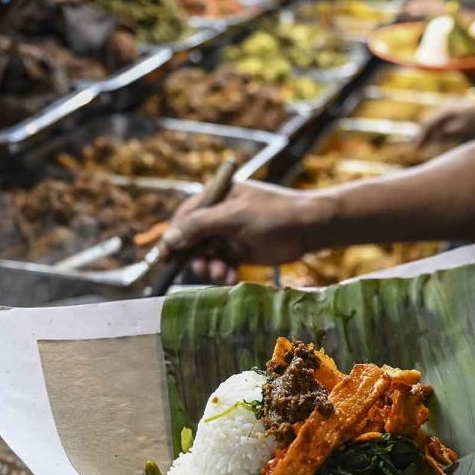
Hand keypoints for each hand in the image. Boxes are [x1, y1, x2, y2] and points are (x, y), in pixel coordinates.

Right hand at [158, 181, 331, 283]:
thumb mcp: (234, 217)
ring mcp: (228, 234)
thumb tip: (170, 238)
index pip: (184, 217)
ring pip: (206, 256)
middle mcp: (218, 215)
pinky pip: (222, 265)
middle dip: (196, 257)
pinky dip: (223, 273)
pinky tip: (232, 278)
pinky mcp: (239, 252)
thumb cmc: (273, 214)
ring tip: (223, 274)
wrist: (309, 228)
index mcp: (215, 197)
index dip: (173, 237)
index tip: (166, 257)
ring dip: (210, 267)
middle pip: (192, 240)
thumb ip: (200, 226)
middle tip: (204, 269)